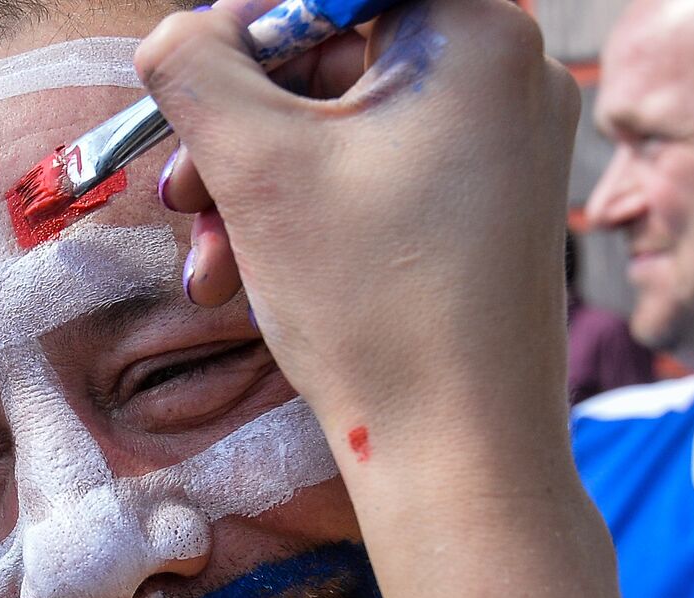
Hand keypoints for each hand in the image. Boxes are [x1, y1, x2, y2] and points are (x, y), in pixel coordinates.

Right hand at [136, 0, 579, 468]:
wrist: (462, 458)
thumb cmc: (374, 307)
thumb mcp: (255, 167)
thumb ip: (195, 66)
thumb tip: (182, 36)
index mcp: (477, 31)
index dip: (250, 26)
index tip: (195, 81)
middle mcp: (513, 75)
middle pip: (337, 58)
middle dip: (240, 132)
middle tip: (180, 193)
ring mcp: (510, 149)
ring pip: (350, 132)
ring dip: (261, 191)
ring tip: (209, 267)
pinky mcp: (493, 212)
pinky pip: (384, 182)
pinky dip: (314, 219)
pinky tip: (253, 280)